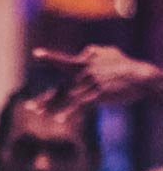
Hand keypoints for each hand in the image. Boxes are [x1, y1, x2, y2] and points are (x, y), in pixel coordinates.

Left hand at [33, 45, 162, 108]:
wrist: (141, 76)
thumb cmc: (126, 66)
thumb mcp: (110, 54)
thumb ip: (94, 52)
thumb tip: (85, 50)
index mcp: (86, 61)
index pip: (64, 61)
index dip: (50, 57)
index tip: (35, 54)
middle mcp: (85, 70)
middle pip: (61, 87)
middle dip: (45, 99)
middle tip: (29, 107)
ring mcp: (90, 82)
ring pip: (67, 97)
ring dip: (53, 108)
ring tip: (40, 115)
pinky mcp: (97, 93)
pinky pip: (79, 105)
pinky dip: (68, 113)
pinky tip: (58, 120)